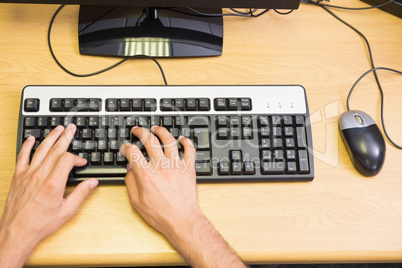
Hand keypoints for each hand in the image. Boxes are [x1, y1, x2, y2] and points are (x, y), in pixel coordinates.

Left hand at [0, 124, 97, 267]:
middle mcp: (40, 175)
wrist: (17, 231)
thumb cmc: (40, 224)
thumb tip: (92, 182)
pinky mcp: (18, 177)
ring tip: (57, 129)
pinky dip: (27, 146)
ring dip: (50, 137)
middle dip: (65, 137)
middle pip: (55, 150)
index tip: (81, 162)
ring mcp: (27, 174)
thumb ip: (81, 194)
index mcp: (54, 183)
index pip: (67, 160)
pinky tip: (31, 139)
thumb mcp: (67, 211)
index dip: (77, 158)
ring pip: (40, 149)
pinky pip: (22, 156)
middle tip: (71, 128)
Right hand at [121, 126, 246, 267]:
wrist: (182, 221)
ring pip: (169, 141)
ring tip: (157, 128)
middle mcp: (161, 167)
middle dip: (141, 132)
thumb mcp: (137, 202)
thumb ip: (131, 183)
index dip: (126, 147)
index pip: (133, 152)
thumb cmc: (161, 215)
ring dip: (162, 132)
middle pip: (150, 141)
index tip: (125, 148)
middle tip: (138, 130)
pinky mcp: (188, 169)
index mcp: (146, 174)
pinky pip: (190, 151)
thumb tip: (130, 170)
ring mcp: (176, 166)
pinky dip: (187, 142)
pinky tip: (183, 139)